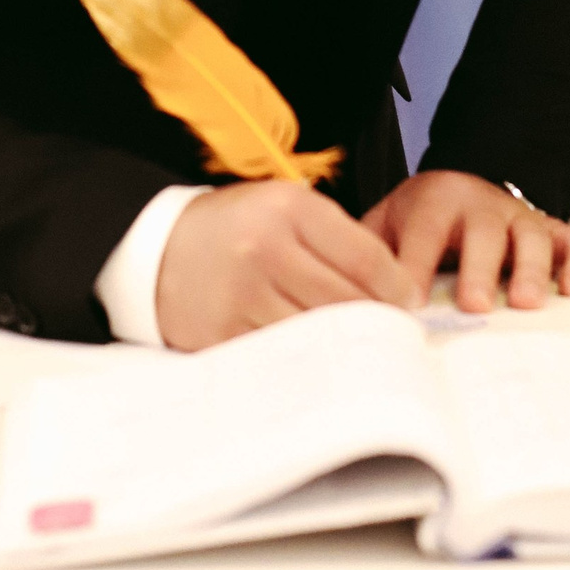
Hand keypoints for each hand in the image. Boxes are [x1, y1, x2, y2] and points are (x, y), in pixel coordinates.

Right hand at [153, 180, 413, 350]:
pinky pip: (282, 354)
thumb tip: (395, 288)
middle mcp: (267, 248)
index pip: (366, 258)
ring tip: (363, 352)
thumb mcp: (284, 208)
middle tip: (395, 336)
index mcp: (290, 209)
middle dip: (377, 321)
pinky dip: (305, 360)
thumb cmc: (236, 227)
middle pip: (347, 300)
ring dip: (345, 345)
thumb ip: (334, 238)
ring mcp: (243, 293)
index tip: (411, 305)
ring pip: (319, 332)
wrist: (158, 248)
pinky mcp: (224, 330)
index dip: (398, 288)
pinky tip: (319, 361)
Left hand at [362, 169, 569, 313]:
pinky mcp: (551, 230)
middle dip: (479, 269)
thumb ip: (365, 254)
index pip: (423, 232)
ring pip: (533, 237)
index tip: (406, 303)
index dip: (415, 266)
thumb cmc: (419, 219)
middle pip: (484, 232)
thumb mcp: (385, 225)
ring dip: (532, 270)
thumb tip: (332, 296)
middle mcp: (481, 206)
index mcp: (434, 201)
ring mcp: (520, 218)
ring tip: (527, 303)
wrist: (457, 188)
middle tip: (474, 304)